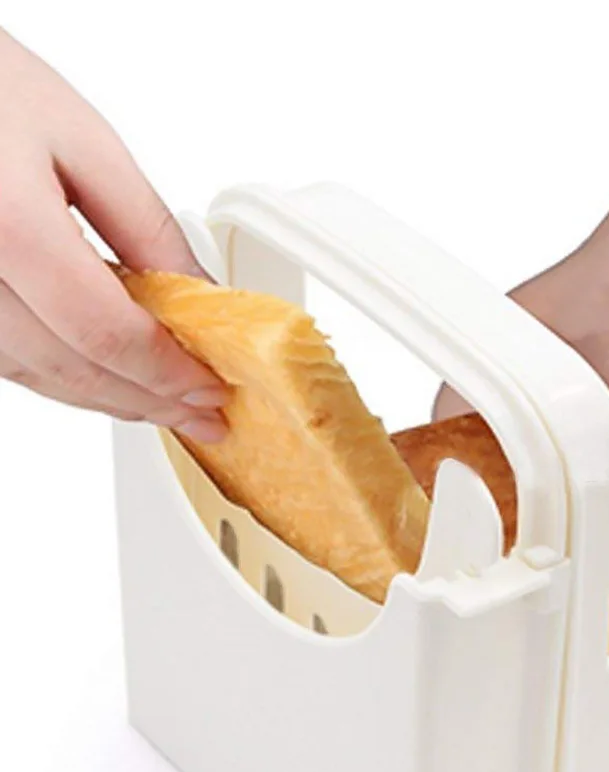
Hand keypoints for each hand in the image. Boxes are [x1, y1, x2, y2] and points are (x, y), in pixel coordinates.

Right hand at [0, 30, 228, 440]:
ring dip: (105, 399)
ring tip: (163, 406)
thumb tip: (202, 298)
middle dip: (147, 400)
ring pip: (34, 376)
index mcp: (6, 224)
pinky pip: (3, 359)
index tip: (210, 387)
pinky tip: (105, 378)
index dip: (166, 373)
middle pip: (71, 368)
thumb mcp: (83, 141)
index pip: (105, 333)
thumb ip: (146, 229)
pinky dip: (61, 376)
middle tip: (201, 415)